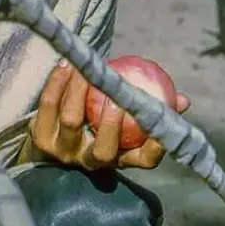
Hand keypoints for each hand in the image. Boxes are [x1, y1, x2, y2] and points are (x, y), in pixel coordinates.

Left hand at [29, 62, 189, 171]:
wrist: (50, 139)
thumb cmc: (98, 123)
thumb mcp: (126, 121)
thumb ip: (152, 109)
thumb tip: (184, 100)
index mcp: (119, 159)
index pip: (144, 161)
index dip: (156, 148)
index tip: (163, 128)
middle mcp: (91, 162)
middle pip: (104, 151)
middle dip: (111, 125)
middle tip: (118, 97)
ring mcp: (63, 152)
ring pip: (71, 121)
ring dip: (80, 90)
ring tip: (87, 67)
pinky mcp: (40, 138)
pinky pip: (48, 106)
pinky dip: (58, 83)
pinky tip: (67, 63)